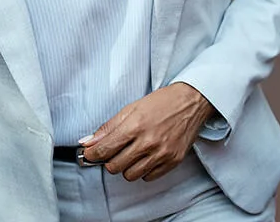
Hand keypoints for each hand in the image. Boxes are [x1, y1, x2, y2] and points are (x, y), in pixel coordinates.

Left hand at [80, 82, 215, 181]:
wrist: (192, 101)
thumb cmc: (162, 102)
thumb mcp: (131, 108)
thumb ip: (108, 128)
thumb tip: (88, 143)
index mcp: (135, 126)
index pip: (104, 150)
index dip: (92, 154)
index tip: (91, 154)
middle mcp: (148, 142)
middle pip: (114, 167)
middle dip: (110, 160)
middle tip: (115, 151)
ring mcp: (162, 153)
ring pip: (130, 175)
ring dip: (127, 167)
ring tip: (133, 153)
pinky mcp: (173, 161)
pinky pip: (148, 177)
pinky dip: (144, 170)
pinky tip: (147, 156)